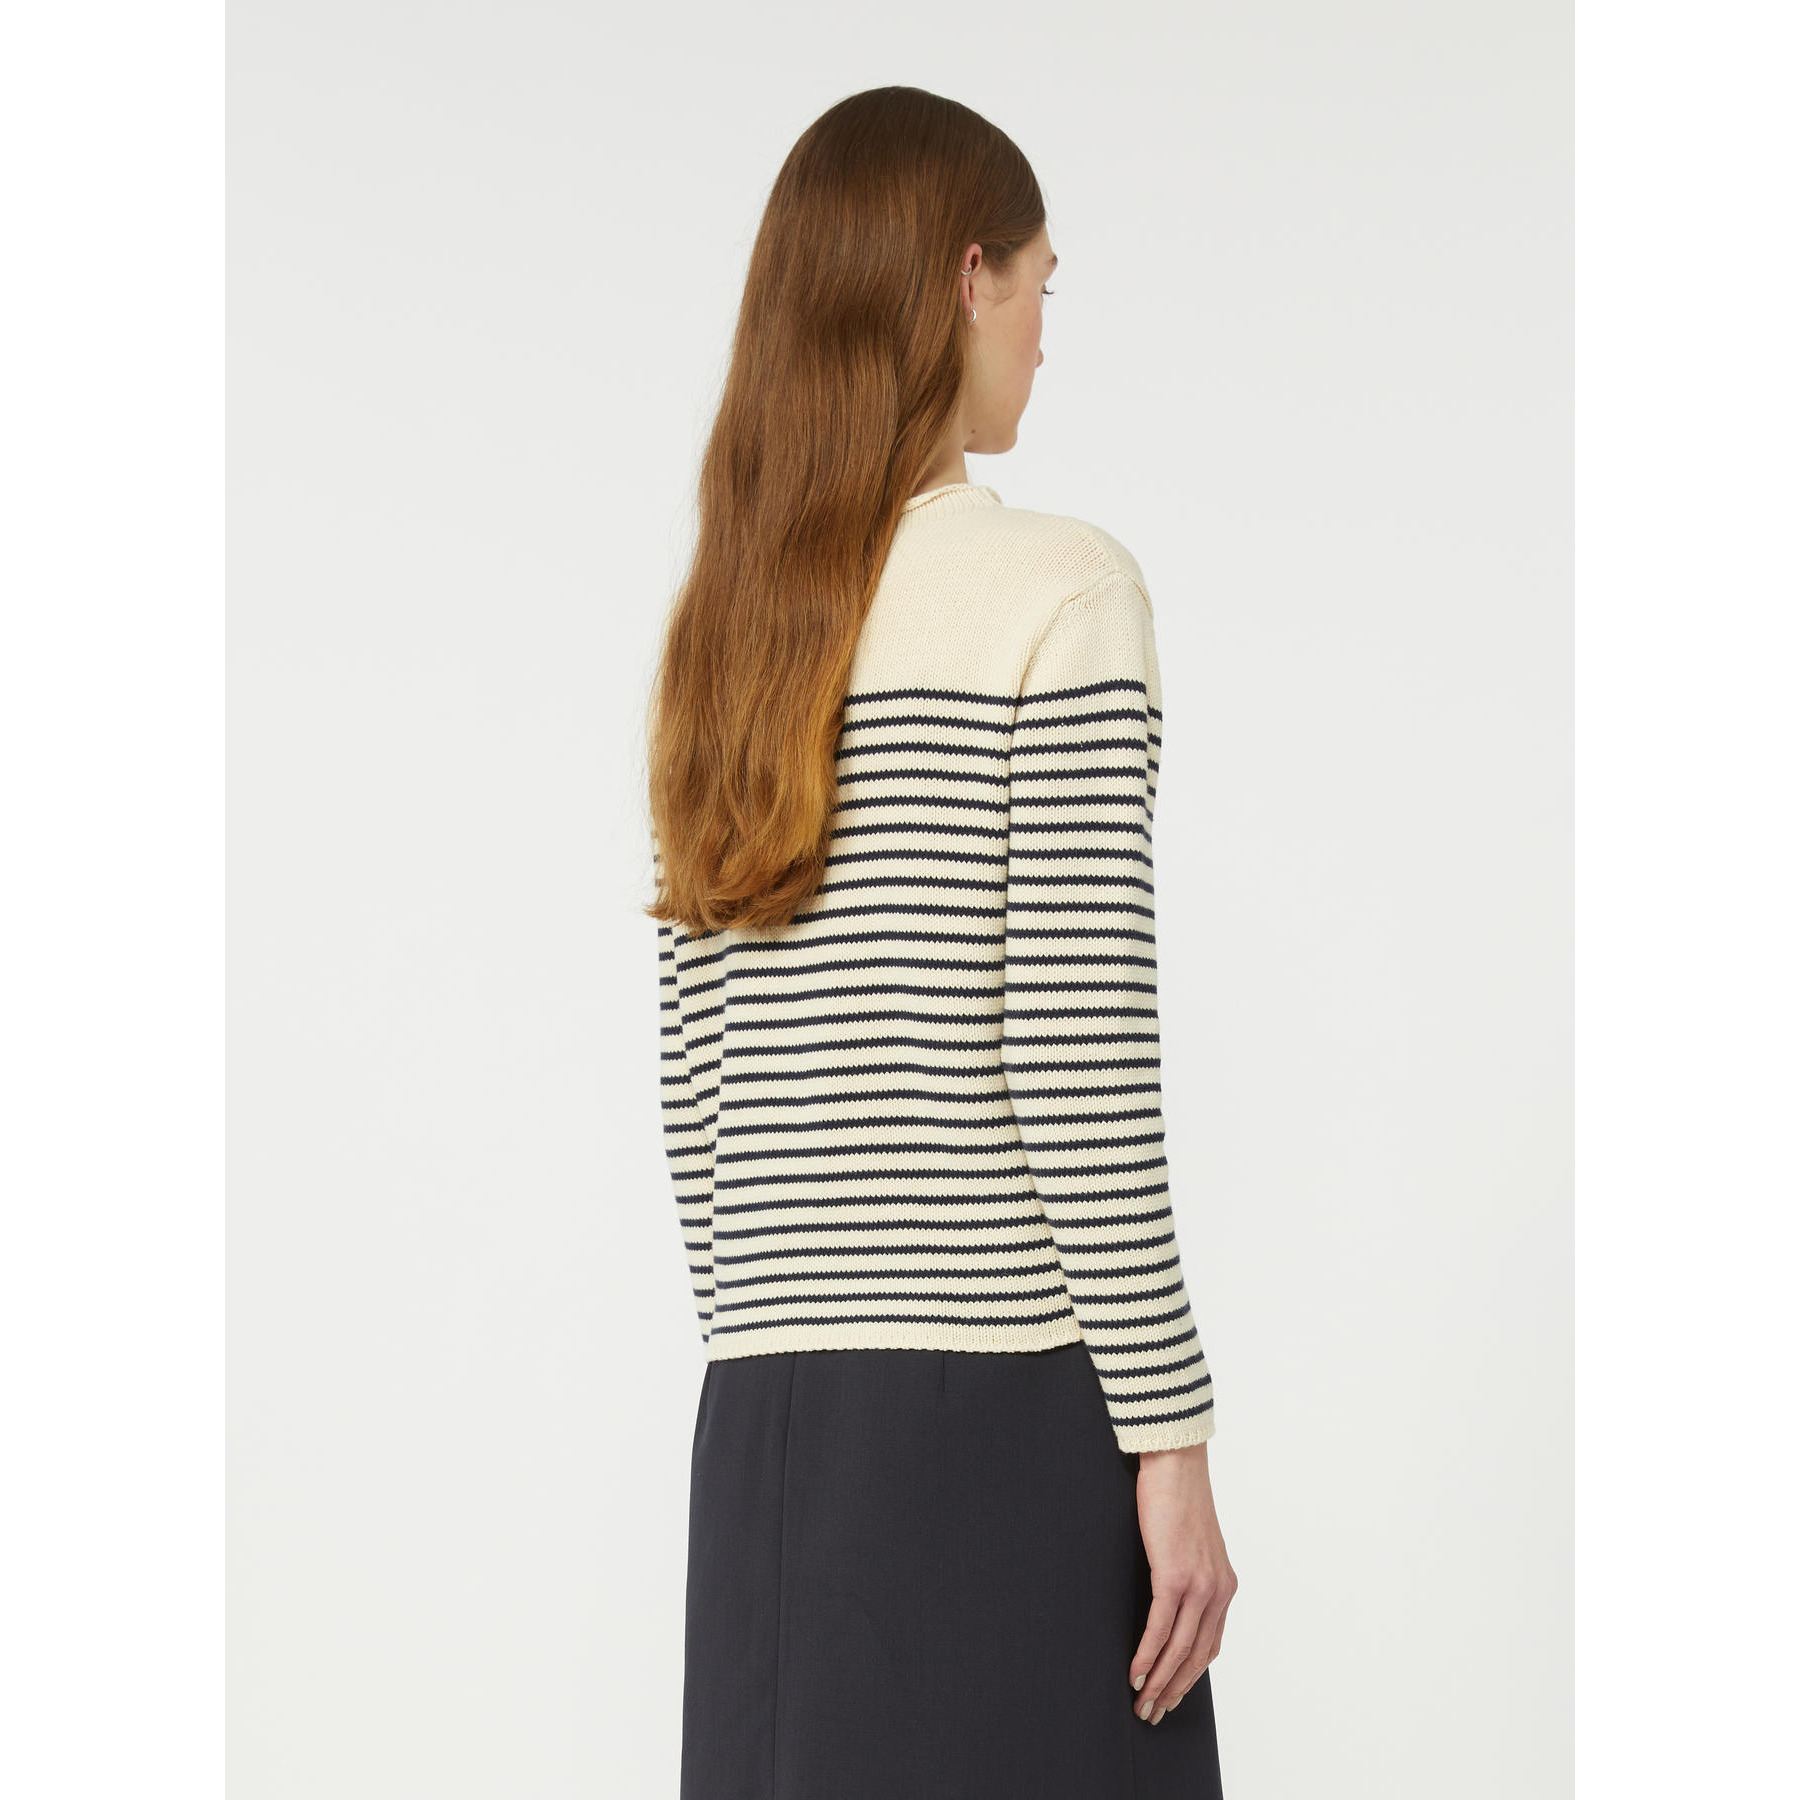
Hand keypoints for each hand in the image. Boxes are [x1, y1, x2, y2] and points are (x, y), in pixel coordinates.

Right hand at [1128, 1440, 1235, 1724]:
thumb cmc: (1177, 1500)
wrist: (1176, 1465)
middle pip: (1196, 1657)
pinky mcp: (1174, 1575)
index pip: (1209, 1646)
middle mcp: (1217, 1591)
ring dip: (1158, 1681)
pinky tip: (1134, 1672)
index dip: (1189, 1677)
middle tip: (1152, 1714)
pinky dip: (1147, 1655)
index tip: (1170, 1697)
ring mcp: (1199, 1585)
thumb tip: (1169, 1605)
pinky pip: (1160, 1627)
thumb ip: (1188, 1577)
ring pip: (1179, 1649)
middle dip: (1173, 1690)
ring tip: (1140, 1703)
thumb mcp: (1191, 1547)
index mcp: (1224, 1587)